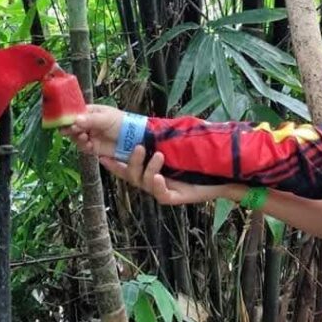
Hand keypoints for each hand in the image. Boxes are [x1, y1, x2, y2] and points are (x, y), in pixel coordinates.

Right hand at [60, 104, 122, 157]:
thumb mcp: (107, 118)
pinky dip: (84, 146)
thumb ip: (91, 120)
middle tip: (74, 130)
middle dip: (71, 129)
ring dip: (77, 138)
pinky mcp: (94, 147)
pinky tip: (88, 144)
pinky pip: (84, 147)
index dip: (69, 117)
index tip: (66, 121)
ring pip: (76, 137)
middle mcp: (89, 124)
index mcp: (92, 112)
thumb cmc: (124, 123)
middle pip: (73, 126)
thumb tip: (76, 120)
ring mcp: (91, 135)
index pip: (75, 113)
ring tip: (83, 137)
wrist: (135, 139)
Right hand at [100, 150, 243, 205]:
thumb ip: (152, 136)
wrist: (223, 172)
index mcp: (147, 166)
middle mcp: (150, 178)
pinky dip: (157, 185)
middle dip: (127, 162)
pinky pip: (159, 194)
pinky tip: (158, 177)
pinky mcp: (172, 198)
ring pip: (143, 182)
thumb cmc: (198, 155)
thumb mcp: (173, 142)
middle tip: (137, 147)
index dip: (110, 161)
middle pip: (129, 175)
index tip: (98, 153)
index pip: (122, 164)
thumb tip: (136, 123)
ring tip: (158, 155)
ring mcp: (160, 189)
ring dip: (147, 168)